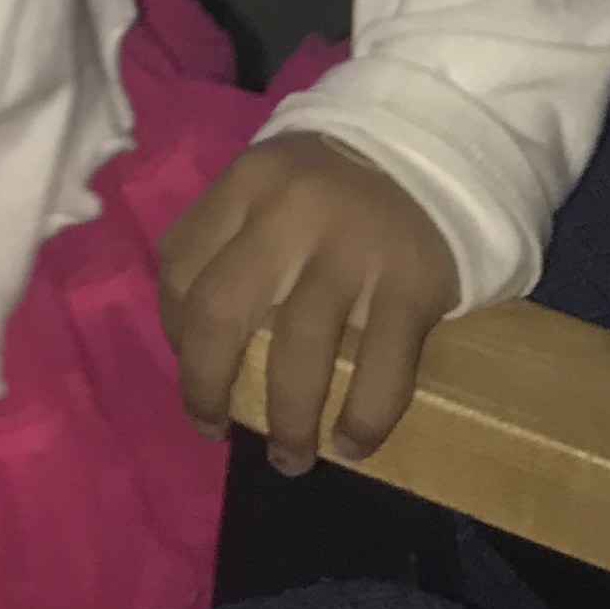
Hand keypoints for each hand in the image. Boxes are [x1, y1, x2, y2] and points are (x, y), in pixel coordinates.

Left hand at [155, 132, 458, 476]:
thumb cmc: (331, 182)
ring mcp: (353, 251)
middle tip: (213, 427)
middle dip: (206, 387)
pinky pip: (380, 374)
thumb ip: (228, 234)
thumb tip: (191, 333)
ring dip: (288, 424)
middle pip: (222, 313)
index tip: (193, 370)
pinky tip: (350, 444)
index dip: (175, 332)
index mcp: (247, 182)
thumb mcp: (268, 181)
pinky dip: (362, 422)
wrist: (434, 149)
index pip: (181, 266)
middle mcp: (290, 212)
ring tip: (290, 458)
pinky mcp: (412, 286)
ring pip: (298, 356)